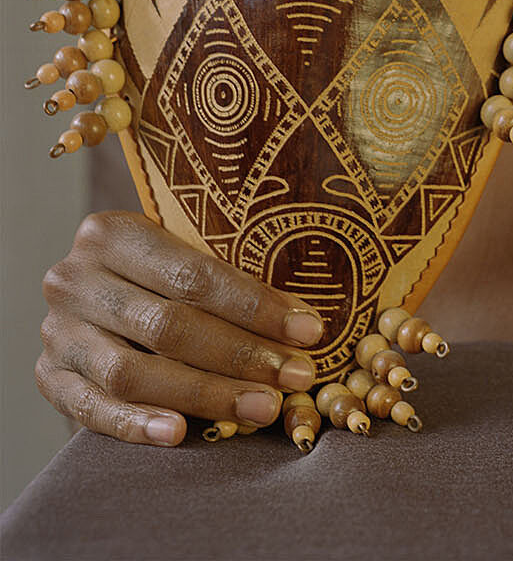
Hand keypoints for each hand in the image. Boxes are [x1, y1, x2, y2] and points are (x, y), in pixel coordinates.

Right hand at [36, 211, 323, 445]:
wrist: (98, 293)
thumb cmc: (163, 273)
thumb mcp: (187, 256)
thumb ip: (228, 280)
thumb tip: (305, 325)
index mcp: (113, 234)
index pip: (194, 276)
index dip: (256, 307)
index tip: (308, 331)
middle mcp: (76, 279)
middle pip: (168, 326)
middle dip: (241, 356)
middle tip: (295, 377)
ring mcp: (58, 331)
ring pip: (133, 372)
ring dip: (205, 394)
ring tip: (261, 408)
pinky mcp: (49, 377)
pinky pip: (93, 407)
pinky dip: (137, 423)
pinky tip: (179, 433)